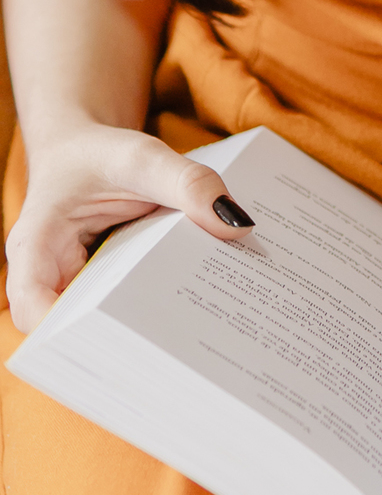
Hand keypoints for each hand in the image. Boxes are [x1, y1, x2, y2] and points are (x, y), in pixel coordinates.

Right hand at [6, 120, 254, 332]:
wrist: (87, 145)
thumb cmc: (100, 152)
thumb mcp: (142, 157)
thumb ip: (187, 184)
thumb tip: (237, 225)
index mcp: (36, 246)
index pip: (31, 306)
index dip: (63, 334)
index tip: (117, 340)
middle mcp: (47, 276)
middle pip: (69, 331)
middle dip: (117, 344)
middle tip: (172, 349)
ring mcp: (72, 286)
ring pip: (98, 328)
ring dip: (139, 333)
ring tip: (191, 337)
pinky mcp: (99, 287)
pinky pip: (121, 310)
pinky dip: (152, 310)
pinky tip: (192, 310)